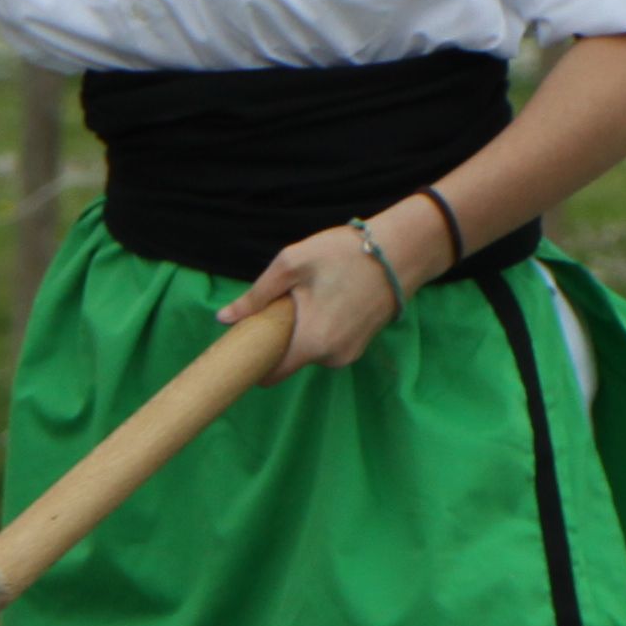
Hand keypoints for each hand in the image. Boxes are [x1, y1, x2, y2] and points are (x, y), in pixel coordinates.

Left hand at [223, 220, 409, 380]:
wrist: (401, 251)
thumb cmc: (343, 254)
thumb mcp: (292, 264)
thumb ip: (256, 296)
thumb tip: (224, 318)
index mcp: (312, 343)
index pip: (271, 374)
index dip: (253, 363)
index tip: (243, 345)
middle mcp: (332, 358)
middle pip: (291, 359)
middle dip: (280, 339)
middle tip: (279, 306)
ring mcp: (350, 353)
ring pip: (311, 350)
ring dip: (303, 332)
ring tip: (308, 297)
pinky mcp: (362, 345)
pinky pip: (329, 344)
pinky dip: (321, 329)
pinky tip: (327, 300)